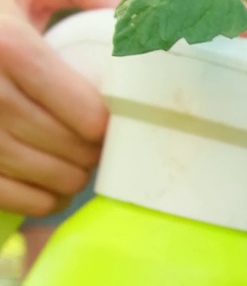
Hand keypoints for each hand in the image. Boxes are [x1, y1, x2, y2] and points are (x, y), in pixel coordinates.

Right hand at [0, 4, 110, 218]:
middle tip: (98, 150)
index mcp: (9, 45)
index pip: (85, 112)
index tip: (108, 125)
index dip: (106, 128)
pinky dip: (37, 201)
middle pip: (67, 145)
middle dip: (92, 154)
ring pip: (41, 174)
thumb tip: (128, 10)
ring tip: (78, 167)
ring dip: (70, 179)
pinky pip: (8, 196)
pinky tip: (50, 191)